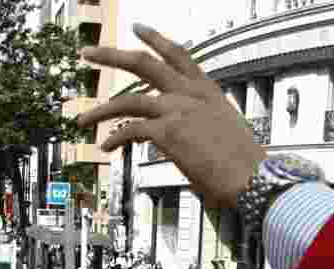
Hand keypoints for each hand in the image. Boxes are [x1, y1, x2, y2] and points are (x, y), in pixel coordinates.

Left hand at [77, 26, 264, 207]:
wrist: (252, 176)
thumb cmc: (242, 164)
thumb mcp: (223, 130)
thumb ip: (200, 122)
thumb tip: (182, 132)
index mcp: (206, 90)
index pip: (177, 54)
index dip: (155, 39)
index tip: (137, 27)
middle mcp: (190, 93)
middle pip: (143, 63)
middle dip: (110, 56)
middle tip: (87, 53)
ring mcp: (178, 108)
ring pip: (127, 98)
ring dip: (99, 110)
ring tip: (80, 119)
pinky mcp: (168, 130)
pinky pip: (130, 130)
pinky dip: (115, 139)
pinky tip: (106, 148)